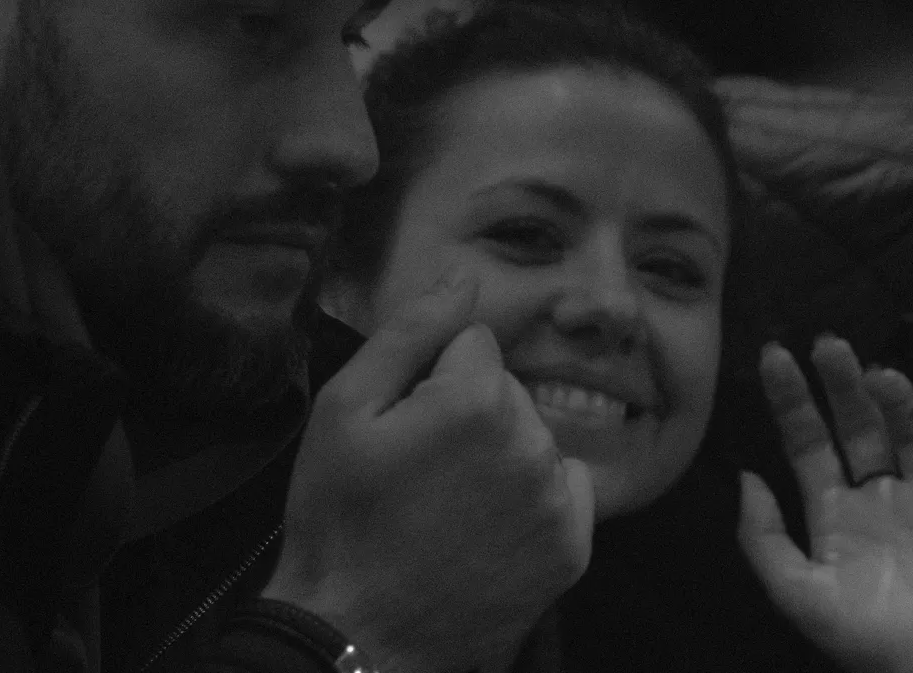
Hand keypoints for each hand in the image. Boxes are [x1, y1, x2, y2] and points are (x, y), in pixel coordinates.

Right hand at [263, 270, 595, 672]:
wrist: (360, 639)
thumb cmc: (339, 521)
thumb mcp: (345, 410)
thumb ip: (411, 330)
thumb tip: (463, 276)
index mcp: (476, 398)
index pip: (471, 342)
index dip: (429, 378)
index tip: (404, 425)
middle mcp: (532, 440)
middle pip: (505, 388)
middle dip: (468, 413)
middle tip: (418, 472)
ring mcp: (557, 499)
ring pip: (533, 435)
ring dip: (500, 455)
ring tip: (446, 505)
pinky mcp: (573, 547)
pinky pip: (563, 485)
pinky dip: (533, 497)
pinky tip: (486, 527)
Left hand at [738, 336, 912, 672]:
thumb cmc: (863, 637)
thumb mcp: (795, 591)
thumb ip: (762, 537)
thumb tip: (744, 475)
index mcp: (833, 512)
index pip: (807, 441)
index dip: (791, 400)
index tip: (774, 355)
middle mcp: (878, 496)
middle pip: (856, 424)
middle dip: (841, 383)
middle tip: (829, 342)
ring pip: (909, 430)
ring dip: (896, 398)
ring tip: (879, 375)